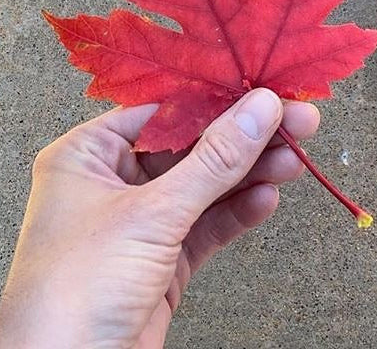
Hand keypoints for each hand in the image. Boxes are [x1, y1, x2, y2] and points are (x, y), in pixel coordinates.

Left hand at [0, 90, 318, 348]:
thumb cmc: (70, 296)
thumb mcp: (151, 215)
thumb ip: (213, 161)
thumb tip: (256, 111)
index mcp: (87, 157)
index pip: (165, 111)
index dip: (219, 99)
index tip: (264, 92)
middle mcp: (110, 185)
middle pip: (191, 147)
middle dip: (245, 138)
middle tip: (295, 122)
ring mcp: (136, 226)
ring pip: (205, 186)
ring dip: (250, 173)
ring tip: (290, 160)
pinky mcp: (159, 263)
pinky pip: (206, 226)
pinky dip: (238, 212)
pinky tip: (265, 198)